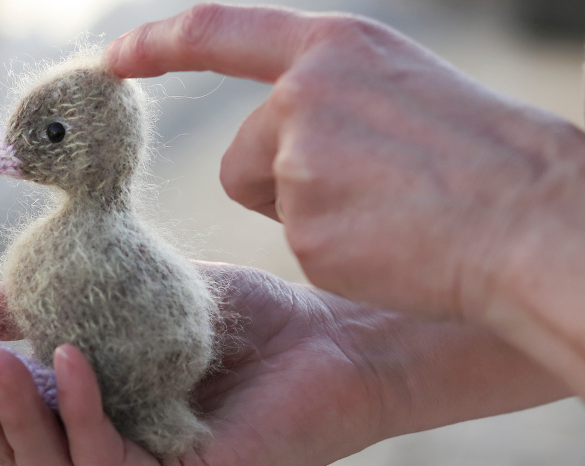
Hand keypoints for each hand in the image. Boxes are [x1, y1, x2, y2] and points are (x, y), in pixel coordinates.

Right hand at [0, 262, 565, 465]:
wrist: (335, 338)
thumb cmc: (238, 319)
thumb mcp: (126, 296)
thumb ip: (52, 304)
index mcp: (91, 417)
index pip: (6, 410)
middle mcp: (109, 456)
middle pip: (13, 445)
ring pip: (53, 464)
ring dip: (11, 409)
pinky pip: (115, 461)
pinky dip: (82, 413)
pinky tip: (64, 358)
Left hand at [104, 4, 584, 324]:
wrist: (534, 218)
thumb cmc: (480, 159)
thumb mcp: (399, 88)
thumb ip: (329, 97)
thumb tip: (278, 136)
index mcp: (334, 46)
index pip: (217, 31)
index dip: (157, 44)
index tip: (112, 58)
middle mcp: (305, 92)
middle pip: (242, 153)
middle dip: (283, 181)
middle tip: (373, 190)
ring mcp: (301, 155)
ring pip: (267, 199)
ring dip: (311, 215)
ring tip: (388, 211)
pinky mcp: (303, 221)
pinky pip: (297, 243)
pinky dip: (335, 252)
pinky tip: (388, 242)